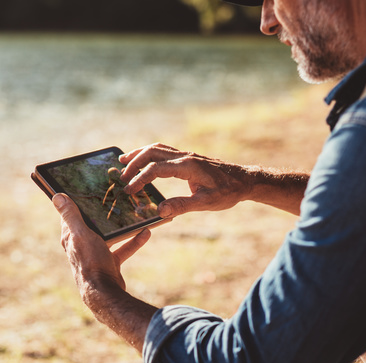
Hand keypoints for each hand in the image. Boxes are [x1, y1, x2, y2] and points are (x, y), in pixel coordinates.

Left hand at [54, 193, 149, 300]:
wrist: (105, 292)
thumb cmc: (91, 262)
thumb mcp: (81, 234)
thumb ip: (71, 216)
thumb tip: (57, 197)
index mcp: (71, 237)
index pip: (70, 216)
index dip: (76, 202)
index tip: (85, 189)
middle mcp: (82, 246)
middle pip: (92, 224)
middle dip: (102, 213)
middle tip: (114, 197)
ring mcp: (96, 255)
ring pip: (110, 236)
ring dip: (121, 227)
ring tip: (133, 214)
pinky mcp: (110, 263)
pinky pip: (123, 249)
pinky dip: (133, 241)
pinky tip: (145, 233)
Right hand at [119, 143, 251, 218]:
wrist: (244, 180)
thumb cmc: (228, 192)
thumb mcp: (206, 203)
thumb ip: (182, 205)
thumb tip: (160, 211)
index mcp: (187, 167)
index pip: (156, 169)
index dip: (140, 179)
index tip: (129, 191)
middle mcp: (185, 157)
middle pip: (152, 152)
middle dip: (134, 163)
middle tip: (120, 176)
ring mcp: (186, 155)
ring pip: (156, 148)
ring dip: (139, 154)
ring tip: (123, 161)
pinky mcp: (188, 158)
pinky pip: (164, 151)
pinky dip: (149, 154)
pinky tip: (144, 161)